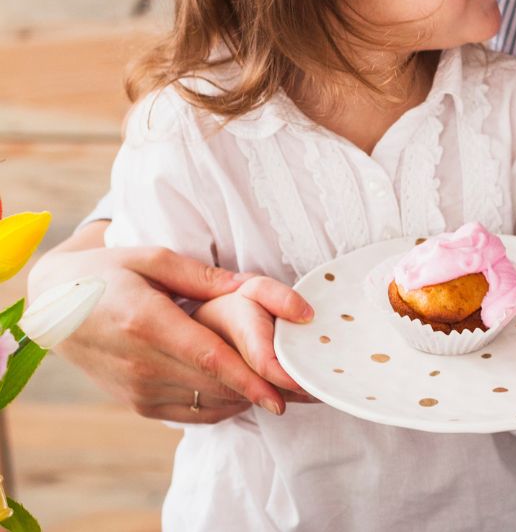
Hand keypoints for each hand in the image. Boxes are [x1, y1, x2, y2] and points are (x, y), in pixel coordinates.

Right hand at [28, 224, 313, 422]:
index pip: (210, 357)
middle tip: (304, 388)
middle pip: (215, 384)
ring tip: (286, 390)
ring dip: (247, 399)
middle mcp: (140, 363)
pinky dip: (223, 406)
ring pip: (207, 402)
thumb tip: (253, 285)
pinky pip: (191, 414)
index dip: (250, 376)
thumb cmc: (108, 274)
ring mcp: (137, 390)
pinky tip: (247, 394)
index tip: (285, 390)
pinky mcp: (137, 404)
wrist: (54, 309)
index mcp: (146, 322)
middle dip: (262, 389)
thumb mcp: (152, 259)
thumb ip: (204, 276)